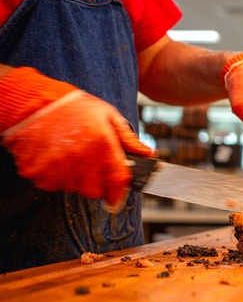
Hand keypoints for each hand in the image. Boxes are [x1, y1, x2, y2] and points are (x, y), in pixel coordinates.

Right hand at [0, 67, 153, 206]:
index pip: (117, 181)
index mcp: (102, 145)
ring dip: (74, 178)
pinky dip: (55, 175)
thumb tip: (148, 153)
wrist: (35, 103)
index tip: (116, 198)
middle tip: (89, 164)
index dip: (119, 193)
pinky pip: (52, 184)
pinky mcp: (37, 172)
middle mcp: (80, 159)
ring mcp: (57, 167)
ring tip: (70, 154)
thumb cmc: (74, 108)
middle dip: (95, 182)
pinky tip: (55, 156)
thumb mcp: (108, 116)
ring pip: (73, 188)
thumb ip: (128, 139)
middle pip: (94, 190)